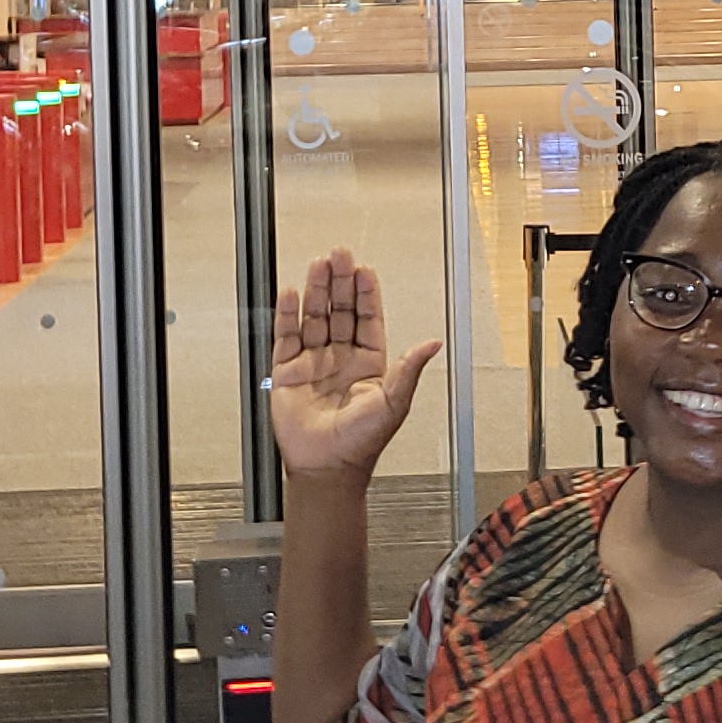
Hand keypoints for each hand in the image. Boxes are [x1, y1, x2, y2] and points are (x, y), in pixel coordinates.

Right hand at [270, 249, 441, 485]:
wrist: (326, 467)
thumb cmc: (361, 443)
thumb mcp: (393, 402)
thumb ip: (410, 369)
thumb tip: (433, 344)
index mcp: (369, 363)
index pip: (368, 318)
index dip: (366, 293)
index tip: (363, 269)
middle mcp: (341, 357)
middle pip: (341, 310)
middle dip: (340, 282)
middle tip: (339, 255)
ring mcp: (314, 362)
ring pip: (315, 317)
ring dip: (316, 291)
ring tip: (317, 265)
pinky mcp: (288, 371)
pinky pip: (287, 336)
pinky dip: (288, 314)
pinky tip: (291, 294)